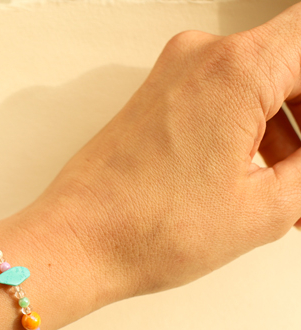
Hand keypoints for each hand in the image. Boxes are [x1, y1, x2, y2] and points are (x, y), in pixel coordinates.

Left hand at [8, 2, 300, 303]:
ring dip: (283, 135)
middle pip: (289, 65)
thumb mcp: (265, 208)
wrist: (77, 243)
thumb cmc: (146, 231)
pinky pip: (219, 102)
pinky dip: (245, 135)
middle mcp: (198, 59)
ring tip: (291, 194)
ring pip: (254, 88)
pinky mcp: (154, 102)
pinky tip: (256, 181)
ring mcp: (170, 78)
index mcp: (236, 69)